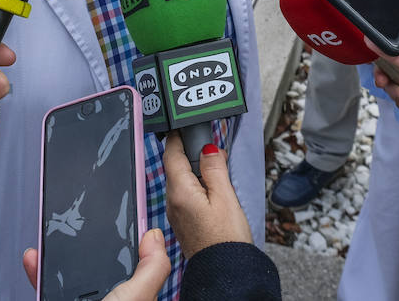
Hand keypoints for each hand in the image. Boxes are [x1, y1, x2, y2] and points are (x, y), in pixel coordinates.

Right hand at [23, 228, 170, 299]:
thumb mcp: (135, 297)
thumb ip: (151, 270)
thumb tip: (156, 237)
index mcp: (132, 297)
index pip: (132, 264)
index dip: (128, 240)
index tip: (118, 213)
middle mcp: (108, 299)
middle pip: (98, 265)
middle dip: (88, 244)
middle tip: (79, 220)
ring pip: (69, 274)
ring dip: (58, 253)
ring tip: (52, 233)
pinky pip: (48, 286)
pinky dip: (39, 272)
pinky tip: (34, 258)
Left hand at [163, 131, 252, 256]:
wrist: (224, 271)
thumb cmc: (226, 239)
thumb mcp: (225, 196)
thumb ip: (214, 169)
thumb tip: (207, 149)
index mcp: (180, 191)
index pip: (172, 155)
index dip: (178, 138)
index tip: (186, 126)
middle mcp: (172, 202)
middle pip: (176, 167)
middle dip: (192, 154)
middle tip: (212, 148)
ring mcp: (176, 214)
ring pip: (181, 182)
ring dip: (196, 172)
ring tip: (217, 170)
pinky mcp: (183, 222)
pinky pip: (186, 196)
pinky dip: (197, 187)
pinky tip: (213, 190)